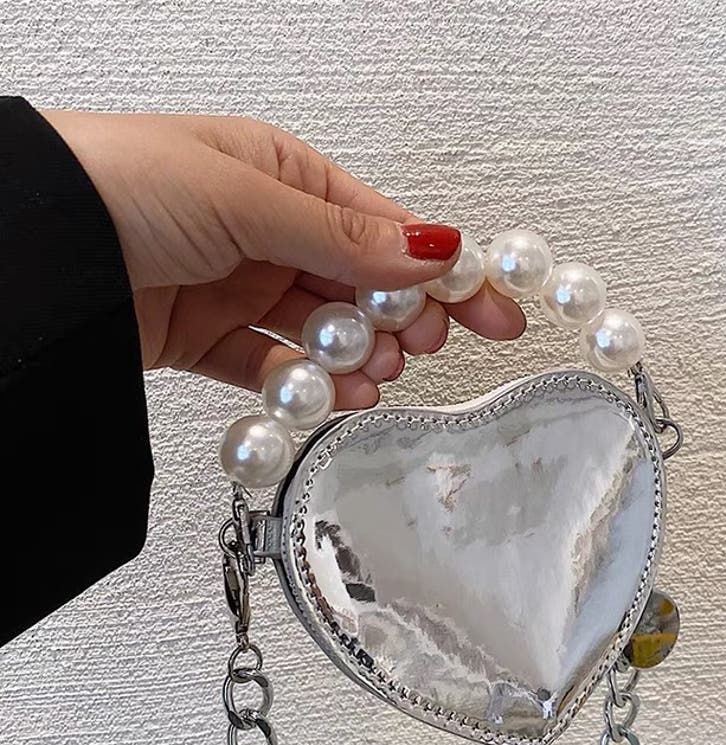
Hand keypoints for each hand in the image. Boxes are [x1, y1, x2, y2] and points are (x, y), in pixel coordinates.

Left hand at [41, 110, 525, 407]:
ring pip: (322, 332)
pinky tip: (339, 397)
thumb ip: (344, 237)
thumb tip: (432, 248)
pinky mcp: (207, 338)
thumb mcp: (247, 197)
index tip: (490, 309)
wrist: (24, 251)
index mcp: (284, 176)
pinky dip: (308, 386)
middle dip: (400, 319)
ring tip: (378, 374)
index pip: (385, 229)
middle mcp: (267, 230)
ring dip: (357, 358)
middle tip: (423, 345)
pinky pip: (274, 367)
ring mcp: (238, 286)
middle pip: (360, 286)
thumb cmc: (119, 184)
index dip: (443, 271)